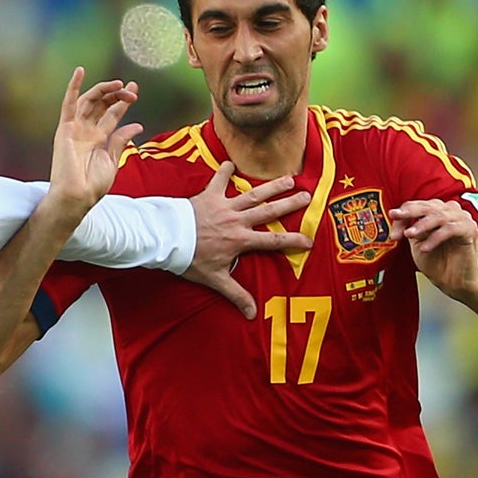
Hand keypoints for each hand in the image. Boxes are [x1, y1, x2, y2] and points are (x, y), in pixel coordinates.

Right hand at [48, 68, 144, 215]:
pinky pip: (68, 104)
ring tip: (118, 84)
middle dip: (117, 95)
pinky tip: (80, 71)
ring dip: (103, 90)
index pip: (112, 114)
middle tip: (131, 90)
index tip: (134, 90)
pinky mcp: (65, 129)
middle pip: (102, 105)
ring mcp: (75, 129)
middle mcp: (87, 131)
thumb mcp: (113, 160)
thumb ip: (121, 140)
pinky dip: (73, 87)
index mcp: (99, 139)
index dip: (123, 101)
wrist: (77, 196)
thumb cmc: (93, 185)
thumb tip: (136, 125)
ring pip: (89, 101)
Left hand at [183, 161, 313, 317]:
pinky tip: (231, 163)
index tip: (309, 240)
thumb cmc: (190, 260)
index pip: (273, 242)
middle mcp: (237, 220)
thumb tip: (252, 314)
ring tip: (289, 179)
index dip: (293, 241)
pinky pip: (219, 180)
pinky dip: (224, 171)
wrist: (167, 239)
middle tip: (307, 196)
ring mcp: (224, 206)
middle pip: (269, 211)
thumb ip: (236, 294)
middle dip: (290, 204)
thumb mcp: (215, 279)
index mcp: (241, 240)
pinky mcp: (209, 195)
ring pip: (253, 194)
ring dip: (271, 186)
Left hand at [391, 198, 477, 299]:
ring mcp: (462, 219)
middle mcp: (450, 212)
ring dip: (422, 224)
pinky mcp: (470, 230)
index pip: (417, 205)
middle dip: (409, 212)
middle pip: (428, 206)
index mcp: (437, 212)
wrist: (453, 282)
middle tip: (396, 216)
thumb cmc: (438, 263)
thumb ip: (409, 229)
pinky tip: (426, 247)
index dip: (403, 212)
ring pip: (439, 215)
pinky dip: (435, 237)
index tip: (391, 218)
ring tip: (409, 234)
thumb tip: (396, 218)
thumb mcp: (417, 244)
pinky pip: (451, 229)